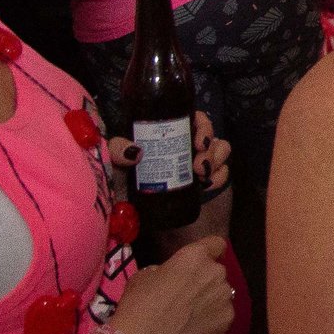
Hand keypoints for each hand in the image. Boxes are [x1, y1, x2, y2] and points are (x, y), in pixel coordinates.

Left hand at [108, 111, 231, 198]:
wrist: (127, 215)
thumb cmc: (119, 182)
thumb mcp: (111, 160)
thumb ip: (116, 149)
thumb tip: (136, 151)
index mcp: (165, 135)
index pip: (192, 118)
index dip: (202, 125)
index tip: (199, 142)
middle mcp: (184, 145)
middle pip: (210, 134)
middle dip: (211, 148)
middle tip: (199, 166)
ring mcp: (195, 162)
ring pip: (221, 149)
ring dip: (216, 160)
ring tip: (202, 177)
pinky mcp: (204, 181)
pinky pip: (223, 172)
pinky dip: (220, 177)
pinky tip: (208, 186)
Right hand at [109, 236, 236, 333]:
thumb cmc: (138, 304)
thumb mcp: (144, 276)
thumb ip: (166, 269)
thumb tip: (171, 276)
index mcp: (195, 256)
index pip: (216, 244)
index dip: (210, 252)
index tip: (203, 262)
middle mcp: (216, 272)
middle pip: (216, 272)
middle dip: (205, 281)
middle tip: (188, 296)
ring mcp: (224, 297)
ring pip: (221, 294)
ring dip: (210, 300)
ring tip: (190, 317)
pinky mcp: (227, 319)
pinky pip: (222, 315)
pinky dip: (212, 320)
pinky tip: (195, 330)